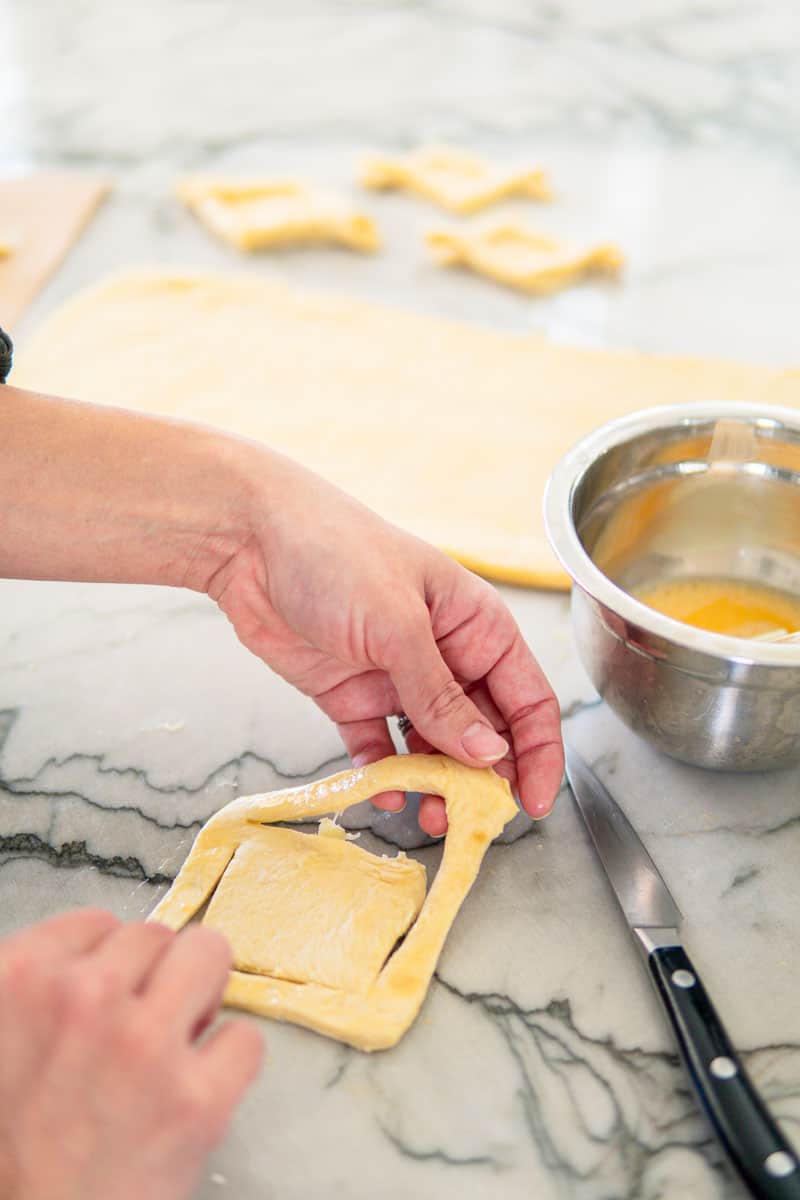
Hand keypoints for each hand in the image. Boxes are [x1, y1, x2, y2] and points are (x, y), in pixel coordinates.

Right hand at [0, 909, 262, 1199]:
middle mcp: (82, 999)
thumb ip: (44, 990)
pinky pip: (246, 1038)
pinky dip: (229, 1062)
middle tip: (140, 1027)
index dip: (112, 963)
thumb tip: (105, 957)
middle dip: (156, 977)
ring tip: (175, 1041)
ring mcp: (143, 1045)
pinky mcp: (197, 1101)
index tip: (112, 995)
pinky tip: (196, 1088)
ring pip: (210, 955)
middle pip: (157, 935)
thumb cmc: (15, 1153)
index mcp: (20, 979)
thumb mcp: (4, 1040)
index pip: (98, 923)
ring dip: (200, 994)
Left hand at [208, 451, 563, 834]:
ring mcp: (398, 678)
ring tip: (430, 818)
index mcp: (476, 626)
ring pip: (433, 748)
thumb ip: (440, 694)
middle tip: (473, 821)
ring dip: (435, 786)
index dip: (538, 753)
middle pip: (484, 733)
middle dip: (484, 781)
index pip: (527, 699)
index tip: (531, 802)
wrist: (247, 540)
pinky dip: (383, 775)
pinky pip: (378, 748)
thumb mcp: (397, 623)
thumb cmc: (334, 552)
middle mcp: (445, 655)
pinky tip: (382, 794)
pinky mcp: (352, 696)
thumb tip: (487, 753)